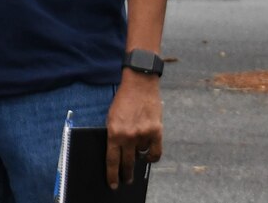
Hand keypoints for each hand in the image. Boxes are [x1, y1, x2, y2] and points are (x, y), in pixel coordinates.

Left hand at [105, 70, 162, 188]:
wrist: (139, 83)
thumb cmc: (123, 100)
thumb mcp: (111, 117)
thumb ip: (114, 135)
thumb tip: (117, 154)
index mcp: (113, 132)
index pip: (112, 160)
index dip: (112, 175)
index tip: (112, 184)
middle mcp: (128, 136)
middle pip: (127, 163)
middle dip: (126, 174)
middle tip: (127, 180)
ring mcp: (143, 134)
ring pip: (141, 156)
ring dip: (138, 156)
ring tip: (137, 152)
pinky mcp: (156, 131)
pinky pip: (155, 153)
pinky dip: (151, 156)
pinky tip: (148, 155)